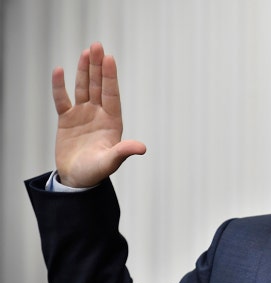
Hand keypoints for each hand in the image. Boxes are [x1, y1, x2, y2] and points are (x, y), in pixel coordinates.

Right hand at [52, 42, 145, 187]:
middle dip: (98, 66)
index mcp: (113, 122)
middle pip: (98, 86)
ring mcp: (83, 115)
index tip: (110, 59)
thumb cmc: (96, 172)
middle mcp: (99, 114)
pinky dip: (60, 87)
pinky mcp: (67, 120)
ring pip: (84, 88)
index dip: (110, 77)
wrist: (77, 180)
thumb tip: (142, 148)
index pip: (112, 94)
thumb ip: (123, 152)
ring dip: (85, 70)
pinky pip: (62, 100)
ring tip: (87, 51)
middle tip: (98, 45)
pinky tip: (60, 70)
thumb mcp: (111, 162)